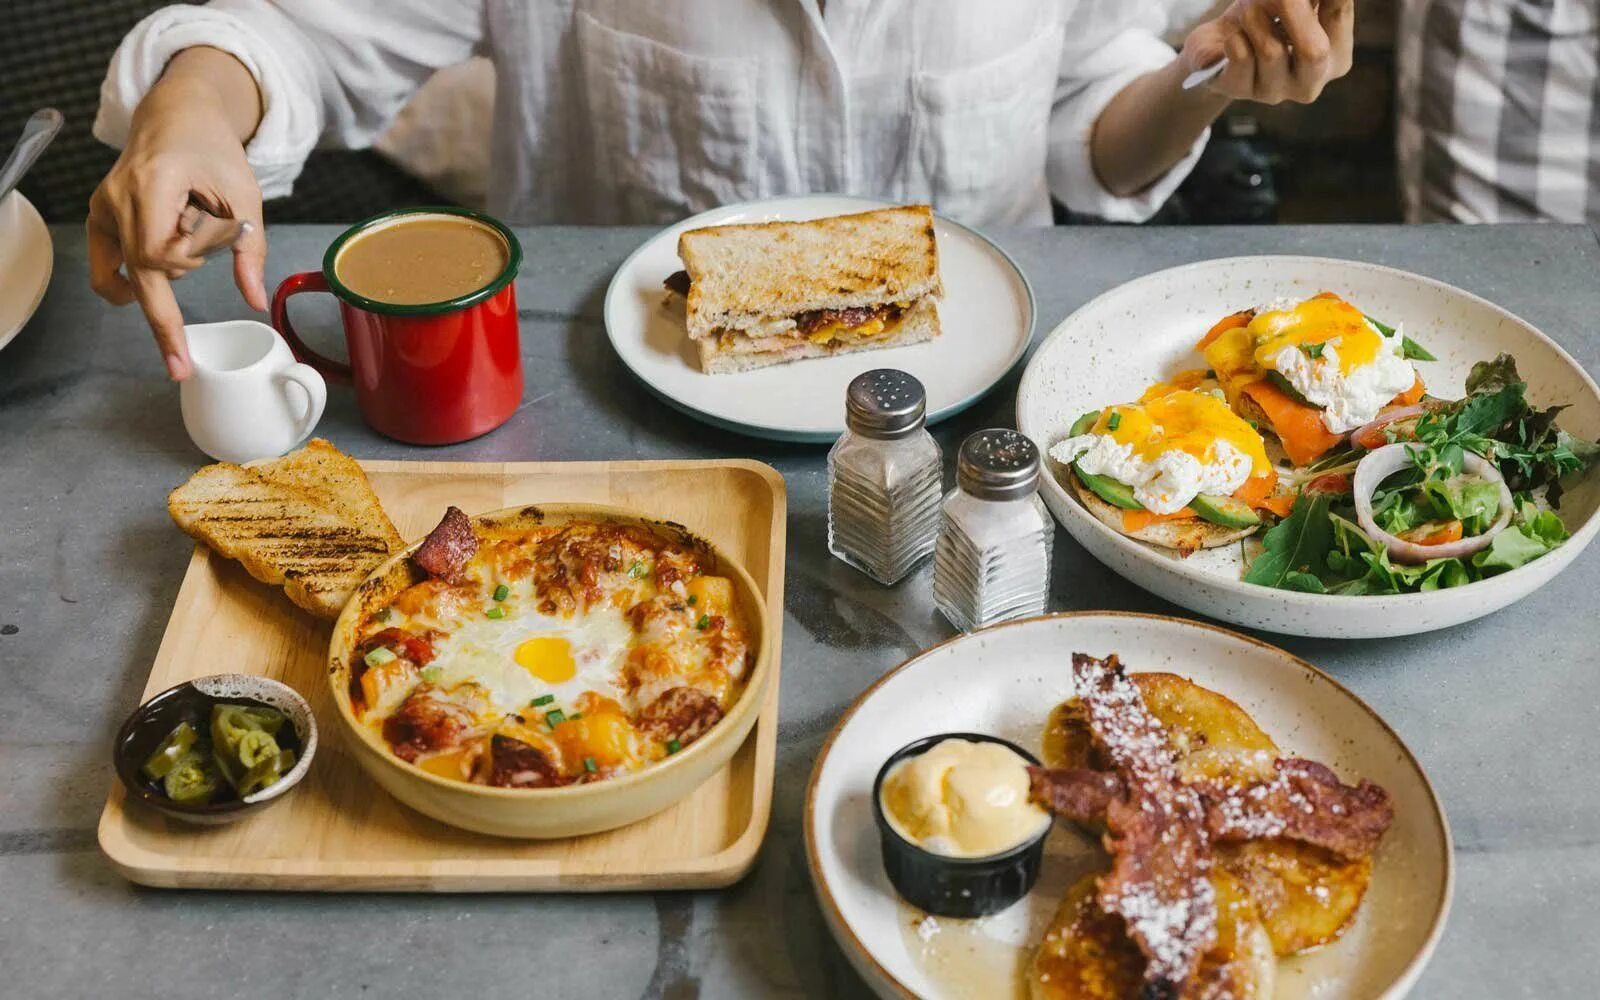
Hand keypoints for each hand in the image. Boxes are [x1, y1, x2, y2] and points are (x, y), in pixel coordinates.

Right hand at [87, 69, 265, 379]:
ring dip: (160, 276)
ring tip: (187, 235)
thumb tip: (256, 303)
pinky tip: (153, 277)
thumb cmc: (215, 152)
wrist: (178, 117)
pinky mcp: (99, 216)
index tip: (214, 252)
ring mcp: (103, 208)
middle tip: (181, 357)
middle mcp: (119, 198)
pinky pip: (107, 265)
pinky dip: (131, 279)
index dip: (189, 266)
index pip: (160, 253)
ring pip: (122, 273)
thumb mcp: (245, 197)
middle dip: (166, 314)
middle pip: (139, 272)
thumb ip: (252, 252)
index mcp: (154, 186)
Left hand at [1181, 0, 1354, 104]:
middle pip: (1313, 51)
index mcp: (1337, 59)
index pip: (1339, 14)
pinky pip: (1241, 56)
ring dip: (1255, 17)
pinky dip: (1235, 35)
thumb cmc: (1268, 17)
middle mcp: (1308, 83)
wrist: (1219, 41)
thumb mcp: (1298, 3)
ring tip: (1249, 11)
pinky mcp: (1238, 90)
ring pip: (1271, 51)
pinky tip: (1235, 36)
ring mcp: (1272, 92)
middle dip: (1291, 9)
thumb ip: (1317, 0)